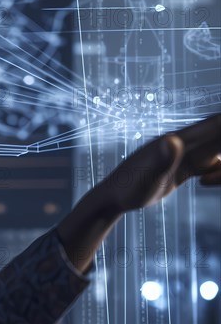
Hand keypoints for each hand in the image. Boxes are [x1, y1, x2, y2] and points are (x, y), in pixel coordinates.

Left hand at [91, 113, 220, 215]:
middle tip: (220, 168)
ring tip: (213, 178)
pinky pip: (208, 163)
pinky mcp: (180, 169)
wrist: (113, 198)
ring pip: (215, 150)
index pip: (213, 126)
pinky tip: (210, 180)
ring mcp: (181, 156)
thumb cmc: (127, 188)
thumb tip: (172, 140)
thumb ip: (161, 159)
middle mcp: (180, 145)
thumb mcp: (146, 177)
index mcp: (176, 142)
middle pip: (218, 137)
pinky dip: (218, 169)